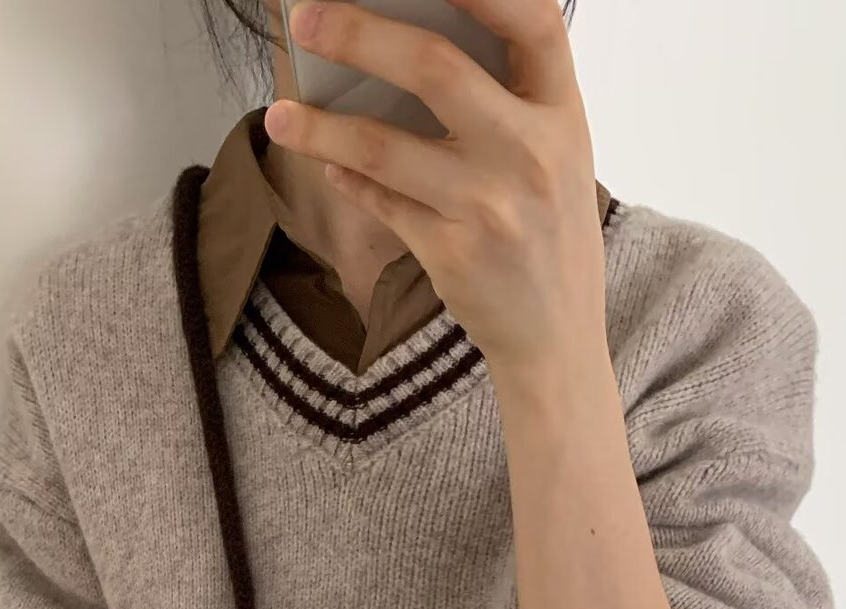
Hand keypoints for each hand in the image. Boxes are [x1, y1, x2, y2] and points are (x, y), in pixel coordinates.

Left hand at [265, 0, 604, 369]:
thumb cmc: (547, 233)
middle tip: (306, 18)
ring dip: (320, 126)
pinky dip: (346, 178)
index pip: (530, 20)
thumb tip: (406, 38)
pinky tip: (325, 163)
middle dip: (359, 33)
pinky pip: (381, 201)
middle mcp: (531, 154)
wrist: (557, 338)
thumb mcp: (555, 155)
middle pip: (435, 66)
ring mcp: (491, 207)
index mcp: (564, 115)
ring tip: (281, 116)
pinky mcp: (453, 254)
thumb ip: (506, 98)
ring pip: (384, 146)